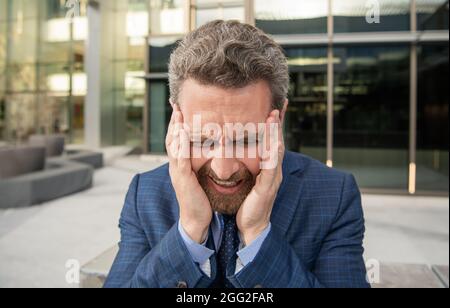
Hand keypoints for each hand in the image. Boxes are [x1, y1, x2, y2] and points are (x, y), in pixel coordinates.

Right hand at [166, 104, 211, 242]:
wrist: (197, 219)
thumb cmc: (201, 198)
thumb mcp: (200, 176)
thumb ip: (201, 163)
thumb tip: (211, 149)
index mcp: (181, 164)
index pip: (178, 139)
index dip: (178, 123)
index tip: (179, 107)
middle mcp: (176, 165)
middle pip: (172, 138)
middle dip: (173, 120)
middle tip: (174, 103)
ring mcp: (177, 172)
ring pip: (173, 145)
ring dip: (174, 128)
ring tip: (177, 113)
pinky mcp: (182, 179)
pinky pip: (179, 159)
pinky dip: (180, 145)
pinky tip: (183, 133)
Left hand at [236, 110, 284, 244]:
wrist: (251, 225)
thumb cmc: (247, 201)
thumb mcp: (247, 179)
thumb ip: (247, 166)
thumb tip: (235, 148)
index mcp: (267, 166)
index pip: (271, 141)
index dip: (273, 125)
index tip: (275, 107)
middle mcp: (273, 170)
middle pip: (278, 141)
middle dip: (278, 123)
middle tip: (279, 105)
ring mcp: (273, 178)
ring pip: (277, 152)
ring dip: (276, 134)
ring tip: (274, 117)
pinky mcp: (267, 188)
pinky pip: (271, 169)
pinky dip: (273, 156)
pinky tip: (273, 145)